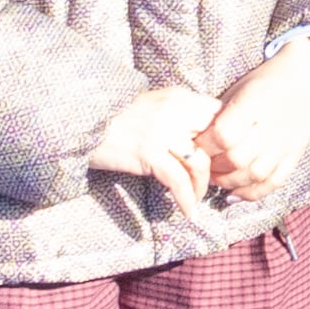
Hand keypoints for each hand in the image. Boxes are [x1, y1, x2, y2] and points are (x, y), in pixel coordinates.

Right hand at [87, 85, 227, 214]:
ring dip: (202, 187)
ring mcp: (162, 132)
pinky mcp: (148, 153)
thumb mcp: (154, 105)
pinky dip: (186, 199)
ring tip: (198, 198)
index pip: (219, 114)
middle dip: (221, 164)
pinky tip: (187, 211)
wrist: (82, 120)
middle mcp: (175, 111)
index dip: (227, 137)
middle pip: (216, 139)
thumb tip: (205, 138)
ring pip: (200, 163)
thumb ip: (179, 115)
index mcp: (179, 97)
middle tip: (217, 181)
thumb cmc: (117, 117)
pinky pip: (177, 180)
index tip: (223, 156)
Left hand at [196, 38, 309, 202]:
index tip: (196, 144)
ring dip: (230, 182)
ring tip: (218, 177)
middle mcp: (270, 127)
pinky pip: (274, 182)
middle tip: (204, 164)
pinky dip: (253, 193)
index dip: (205, 145)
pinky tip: (236, 194)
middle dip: (214, 166)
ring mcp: (285, 144)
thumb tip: (197, 138)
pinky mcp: (295, 155)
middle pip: (236, 159)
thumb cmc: (267, 79)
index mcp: (253, 105)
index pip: (222, 135)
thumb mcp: (239, 88)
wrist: (307, 76)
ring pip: (254, 175)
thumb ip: (220, 114)